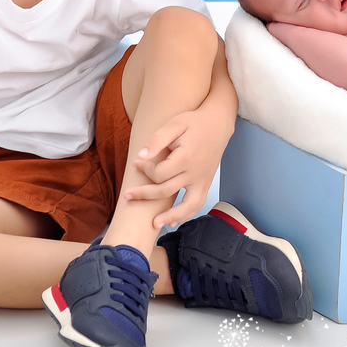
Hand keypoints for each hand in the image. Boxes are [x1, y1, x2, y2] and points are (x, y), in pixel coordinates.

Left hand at [123, 107, 232, 228]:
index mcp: (186, 157)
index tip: (136, 163)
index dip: (144, 169)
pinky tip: (173, 221)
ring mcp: (203, 180)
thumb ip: (157, 140)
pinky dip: (186, 215)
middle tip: (127, 195)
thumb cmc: (194, 122)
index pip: (159, 173)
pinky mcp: (206, 183)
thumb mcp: (174, 124)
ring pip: (187, 206)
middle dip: (144, 194)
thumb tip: (141, 156)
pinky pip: (197, 204)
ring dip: (171, 217)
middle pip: (166, 191)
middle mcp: (196, 173)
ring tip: (154, 224)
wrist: (218, 123)